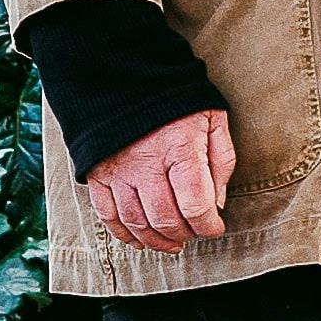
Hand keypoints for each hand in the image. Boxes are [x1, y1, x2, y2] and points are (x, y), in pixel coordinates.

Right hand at [84, 108, 235, 248]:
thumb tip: (217, 205)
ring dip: (157, 241)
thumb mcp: (213, 120)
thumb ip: (221, 162)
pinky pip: (108, 215)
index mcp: (180, 149)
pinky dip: (125, 234)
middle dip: (185, 234)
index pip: (196, 206)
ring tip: (171, 243)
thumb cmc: (177, 101)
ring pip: (137, 223)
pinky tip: (140, 240)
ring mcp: (119, 171)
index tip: (215, 227)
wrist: (127, 77)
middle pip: (166, 220)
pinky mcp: (98, 174)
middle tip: (193, 234)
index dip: (209, 226)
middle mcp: (147, 164)